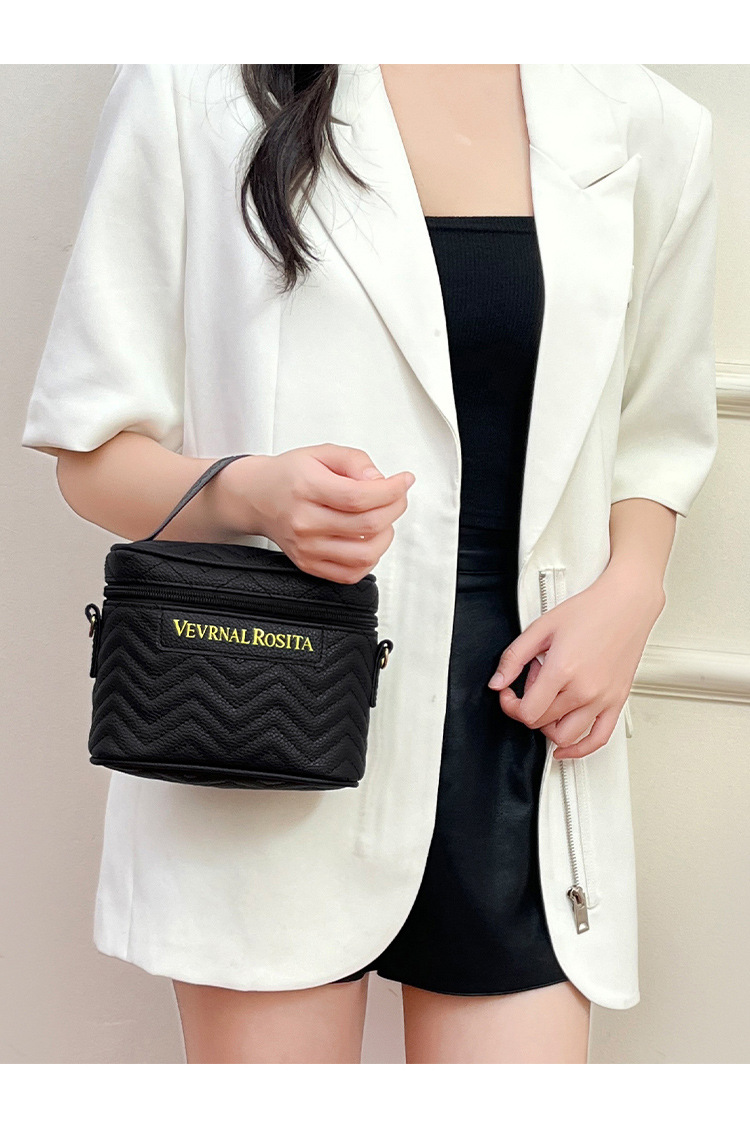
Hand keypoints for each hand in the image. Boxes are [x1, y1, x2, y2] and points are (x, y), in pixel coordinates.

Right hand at [213, 443, 415, 583]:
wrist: (258, 497)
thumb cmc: (289, 475)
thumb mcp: (322, 453)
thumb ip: (355, 461)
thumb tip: (379, 480)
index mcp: (306, 488)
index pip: (360, 497)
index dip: (392, 490)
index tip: (404, 481)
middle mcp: (304, 522)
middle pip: (367, 526)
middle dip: (394, 508)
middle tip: (397, 496)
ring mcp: (306, 548)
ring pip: (364, 554)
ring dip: (386, 536)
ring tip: (382, 519)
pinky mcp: (309, 565)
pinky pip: (351, 573)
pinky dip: (370, 559)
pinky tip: (368, 540)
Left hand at [487, 567, 664, 757]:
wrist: (626, 605)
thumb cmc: (591, 611)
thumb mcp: (541, 628)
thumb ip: (514, 657)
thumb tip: (497, 682)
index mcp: (562, 671)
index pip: (527, 712)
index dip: (511, 705)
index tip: (509, 693)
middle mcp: (584, 690)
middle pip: (542, 722)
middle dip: (530, 706)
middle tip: (535, 682)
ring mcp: (603, 699)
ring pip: (565, 736)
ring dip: (548, 727)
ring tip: (549, 704)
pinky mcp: (617, 702)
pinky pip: (598, 739)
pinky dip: (580, 750)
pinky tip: (566, 748)